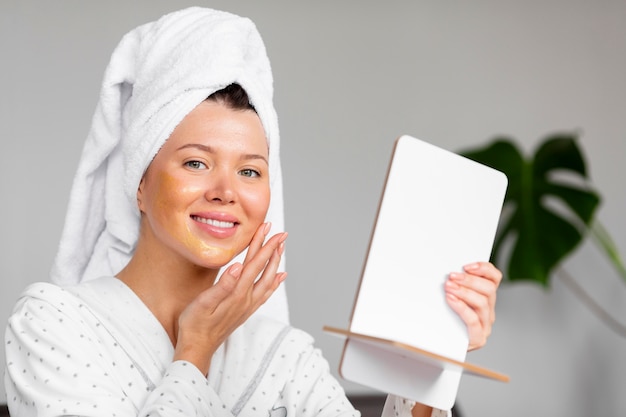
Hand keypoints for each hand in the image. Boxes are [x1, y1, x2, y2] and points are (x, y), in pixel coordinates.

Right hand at [174, 222, 287, 372]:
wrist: (198, 349)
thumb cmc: (195, 325)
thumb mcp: (203, 303)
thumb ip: (222, 285)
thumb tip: (236, 267)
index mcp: (237, 293)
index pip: (253, 263)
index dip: (262, 244)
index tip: (269, 229)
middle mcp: (247, 299)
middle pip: (264, 269)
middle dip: (273, 249)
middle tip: (281, 234)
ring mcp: (248, 306)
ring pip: (268, 280)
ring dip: (275, 262)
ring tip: (281, 249)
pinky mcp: (246, 311)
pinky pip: (266, 293)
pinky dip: (275, 282)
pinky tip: (279, 276)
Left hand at [444, 262, 501, 350]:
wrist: (439, 345)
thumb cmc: (443, 318)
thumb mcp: (450, 295)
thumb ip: (455, 283)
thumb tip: (449, 270)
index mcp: (486, 297)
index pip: (494, 278)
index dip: (484, 269)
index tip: (467, 266)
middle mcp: (488, 311)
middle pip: (489, 289)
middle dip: (469, 280)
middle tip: (452, 276)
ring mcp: (485, 325)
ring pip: (482, 303)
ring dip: (464, 292)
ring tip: (448, 287)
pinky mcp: (478, 338)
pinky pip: (473, 320)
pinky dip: (462, 307)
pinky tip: (450, 300)